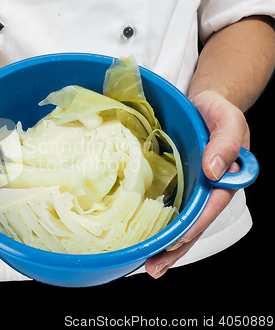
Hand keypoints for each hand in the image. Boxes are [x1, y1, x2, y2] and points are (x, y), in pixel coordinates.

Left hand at [145, 90, 249, 277]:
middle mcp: (208, 189)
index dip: (192, 227)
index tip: (172, 242)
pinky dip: (158, 225)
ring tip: (149, 266)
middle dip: (175, 248)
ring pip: (181, 222)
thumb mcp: (226, 118)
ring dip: (165, 245)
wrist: (202, 104)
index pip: (209, 209)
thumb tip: (215, 170)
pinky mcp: (176, 184)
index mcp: (224, 179)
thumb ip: (226, 140)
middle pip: (194, 224)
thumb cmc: (215, 110)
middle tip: (154, 268)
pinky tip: (144, 239)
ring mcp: (192, 189)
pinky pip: (168, 208)